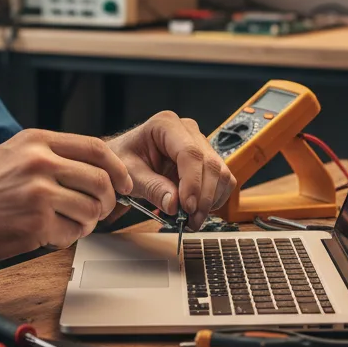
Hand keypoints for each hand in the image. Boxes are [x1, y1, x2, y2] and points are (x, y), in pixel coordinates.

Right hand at [0, 129, 132, 261]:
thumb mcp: (13, 154)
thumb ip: (51, 155)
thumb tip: (94, 169)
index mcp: (37, 141)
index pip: (96, 148)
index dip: (117, 168)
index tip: (123, 183)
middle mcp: (39, 162)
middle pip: (101, 181)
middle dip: (108, 201)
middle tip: (101, 210)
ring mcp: (38, 193)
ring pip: (91, 210)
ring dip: (87, 223)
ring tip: (67, 223)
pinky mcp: (34, 224)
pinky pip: (71, 234)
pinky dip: (67, 238)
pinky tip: (48, 234)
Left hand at [107, 111, 234, 229]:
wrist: (126, 157)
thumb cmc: (124, 158)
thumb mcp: (129, 173)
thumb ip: (151, 188)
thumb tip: (174, 206)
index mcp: (165, 125)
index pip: (190, 153)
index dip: (192, 182)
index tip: (186, 208)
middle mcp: (188, 130)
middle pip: (209, 164)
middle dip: (203, 198)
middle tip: (189, 221)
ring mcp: (200, 143)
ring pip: (221, 173)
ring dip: (210, 201)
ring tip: (190, 220)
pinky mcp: (207, 159)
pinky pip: (223, 180)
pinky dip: (214, 199)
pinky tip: (196, 210)